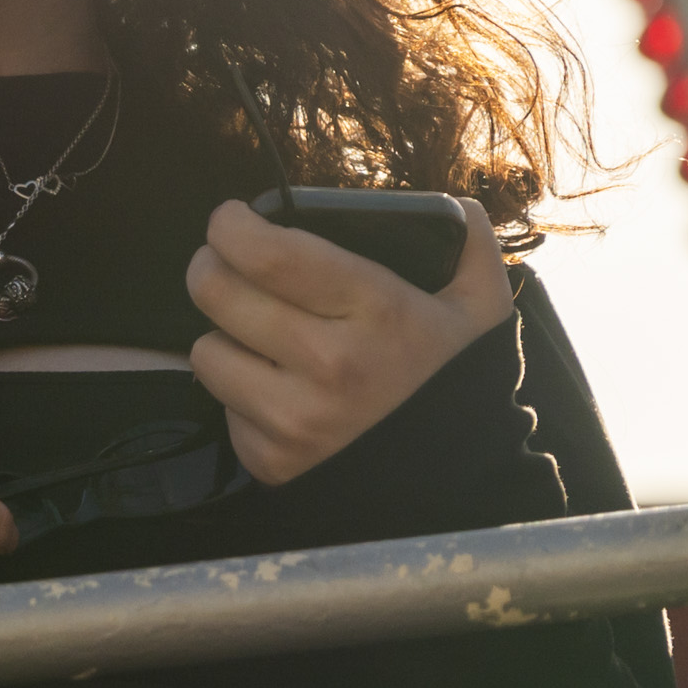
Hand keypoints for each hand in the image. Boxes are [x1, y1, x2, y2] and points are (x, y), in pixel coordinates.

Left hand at [186, 199, 514, 483]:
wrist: (459, 482)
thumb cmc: (455, 379)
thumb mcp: (480, 308)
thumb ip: (470, 243)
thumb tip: (452, 205)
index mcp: (377, 311)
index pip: (269, 254)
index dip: (231, 226)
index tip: (229, 219)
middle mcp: (331, 365)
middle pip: (217, 292)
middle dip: (210, 266)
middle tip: (223, 263)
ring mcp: (297, 419)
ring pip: (206, 351)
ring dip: (224, 336)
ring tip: (258, 335)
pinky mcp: (272, 461)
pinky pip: (222, 407)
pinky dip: (240, 394)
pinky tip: (276, 389)